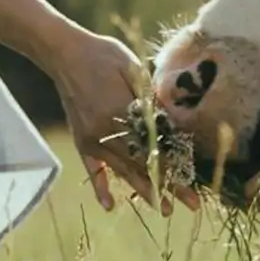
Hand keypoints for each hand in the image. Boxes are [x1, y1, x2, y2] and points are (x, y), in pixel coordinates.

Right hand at [52, 27, 198, 214]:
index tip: (194, 184)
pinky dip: (101, 186)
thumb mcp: (133, 69)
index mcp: (123, 111)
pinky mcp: (81, 140)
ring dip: (143, 190)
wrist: (65, 52)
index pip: (155, 147)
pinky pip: (92, 168)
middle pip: (143, 164)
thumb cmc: (104, 55)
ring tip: (162, 208)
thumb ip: (151, 98)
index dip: (175, 166)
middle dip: (168, 185)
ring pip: (123, 170)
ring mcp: (92, 138)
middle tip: (190, 204)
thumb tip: (174, 122)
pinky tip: (109, 205)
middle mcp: (107, 130)